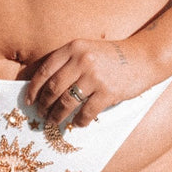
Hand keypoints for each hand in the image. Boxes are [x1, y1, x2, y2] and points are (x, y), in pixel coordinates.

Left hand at [26, 37, 155, 126]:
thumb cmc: (111, 56)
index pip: (45, 70)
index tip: (29, 101)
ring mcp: (95, 76)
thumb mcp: (86, 50)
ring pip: (67, 102)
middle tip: (41, 114)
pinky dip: (79, 121)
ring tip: (53, 122)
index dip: (34, 88)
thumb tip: (44, 87)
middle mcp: (82, 60)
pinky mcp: (108, 92)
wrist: (142, 57)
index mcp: (73, 47)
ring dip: (57, 116)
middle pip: (53, 88)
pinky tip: (77, 124)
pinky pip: (87, 112)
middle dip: (44, 105)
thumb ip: (67, 62)